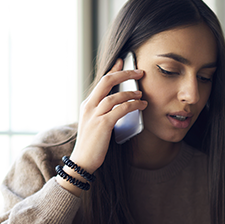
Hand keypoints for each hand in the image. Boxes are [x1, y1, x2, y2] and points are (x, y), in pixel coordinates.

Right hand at [59, 59, 146, 194]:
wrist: (82, 162)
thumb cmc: (92, 145)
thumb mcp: (96, 124)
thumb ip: (105, 113)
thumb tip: (122, 105)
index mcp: (87, 105)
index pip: (101, 82)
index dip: (113, 70)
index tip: (123, 61)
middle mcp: (89, 106)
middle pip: (106, 81)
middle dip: (124, 74)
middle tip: (139, 72)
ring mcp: (94, 115)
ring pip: (114, 95)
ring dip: (131, 93)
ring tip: (142, 94)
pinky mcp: (102, 124)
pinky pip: (120, 110)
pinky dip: (132, 105)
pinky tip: (141, 106)